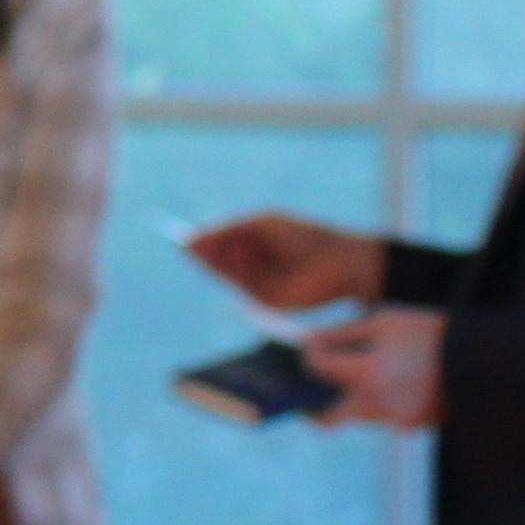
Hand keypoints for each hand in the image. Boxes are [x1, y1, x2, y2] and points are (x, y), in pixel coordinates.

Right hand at [184, 210, 383, 315]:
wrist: (341, 262)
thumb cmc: (305, 237)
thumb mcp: (263, 225)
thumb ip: (228, 229)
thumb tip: (193, 237)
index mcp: (252, 246)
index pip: (216, 245)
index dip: (200, 242)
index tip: (183, 238)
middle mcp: (252, 267)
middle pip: (216, 261)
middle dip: (206, 253)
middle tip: (193, 245)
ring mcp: (258, 285)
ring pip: (225, 273)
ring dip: (222, 260)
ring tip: (234, 247)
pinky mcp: (266, 299)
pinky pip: (240, 285)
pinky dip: (237, 273)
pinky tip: (244, 258)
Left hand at [305, 307, 444, 430]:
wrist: (479, 359)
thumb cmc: (429, 333)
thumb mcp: (384, 323)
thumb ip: (342, 334)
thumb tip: (310, 342)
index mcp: (367, 374)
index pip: (317, 369)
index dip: (309, 355)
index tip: (311, 348)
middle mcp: (376, 403)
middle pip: (327, 416)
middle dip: (314, 403)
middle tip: (308, 389)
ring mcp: (394, 419)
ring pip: (355, 415)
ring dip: (348, 400)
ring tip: (352, 375)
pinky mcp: (410, 426)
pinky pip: (381, 416)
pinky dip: (375, 402)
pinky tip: (383, 381)